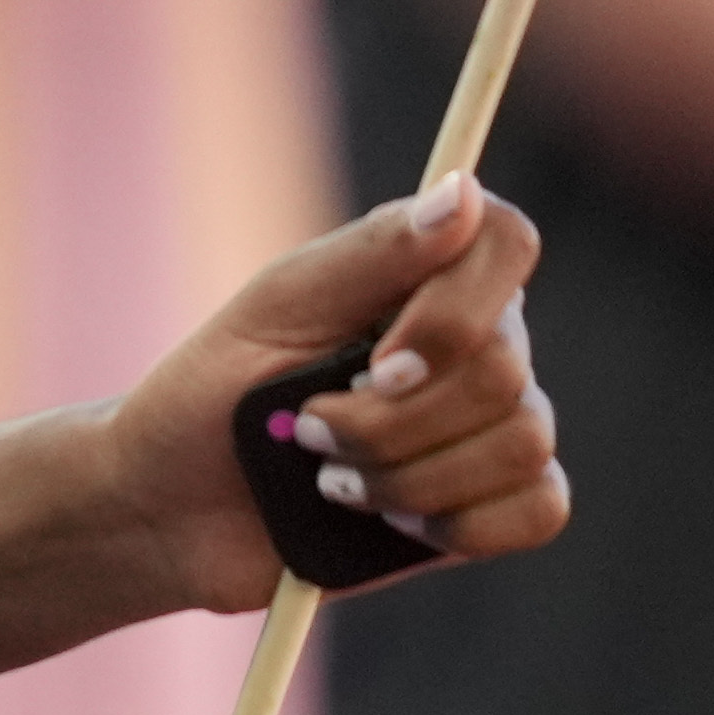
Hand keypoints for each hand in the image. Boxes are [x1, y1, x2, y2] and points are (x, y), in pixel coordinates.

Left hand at [115, 176, 567, 615]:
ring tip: (328, 482)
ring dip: (406, 477)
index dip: (454, 315)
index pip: (508, 246)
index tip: (378, 366)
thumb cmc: (212, 396)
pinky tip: (393, 522)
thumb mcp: (273, 310)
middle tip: (305, 431)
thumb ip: (371, 252)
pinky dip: (462, 522)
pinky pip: (540, 508)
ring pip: (522, 443)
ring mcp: (491, 424)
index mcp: (427, 276)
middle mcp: (476, 342)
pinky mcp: (490, 503)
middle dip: (390, 422)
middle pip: (505, 369)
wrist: (173, 509)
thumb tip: (463, 191)